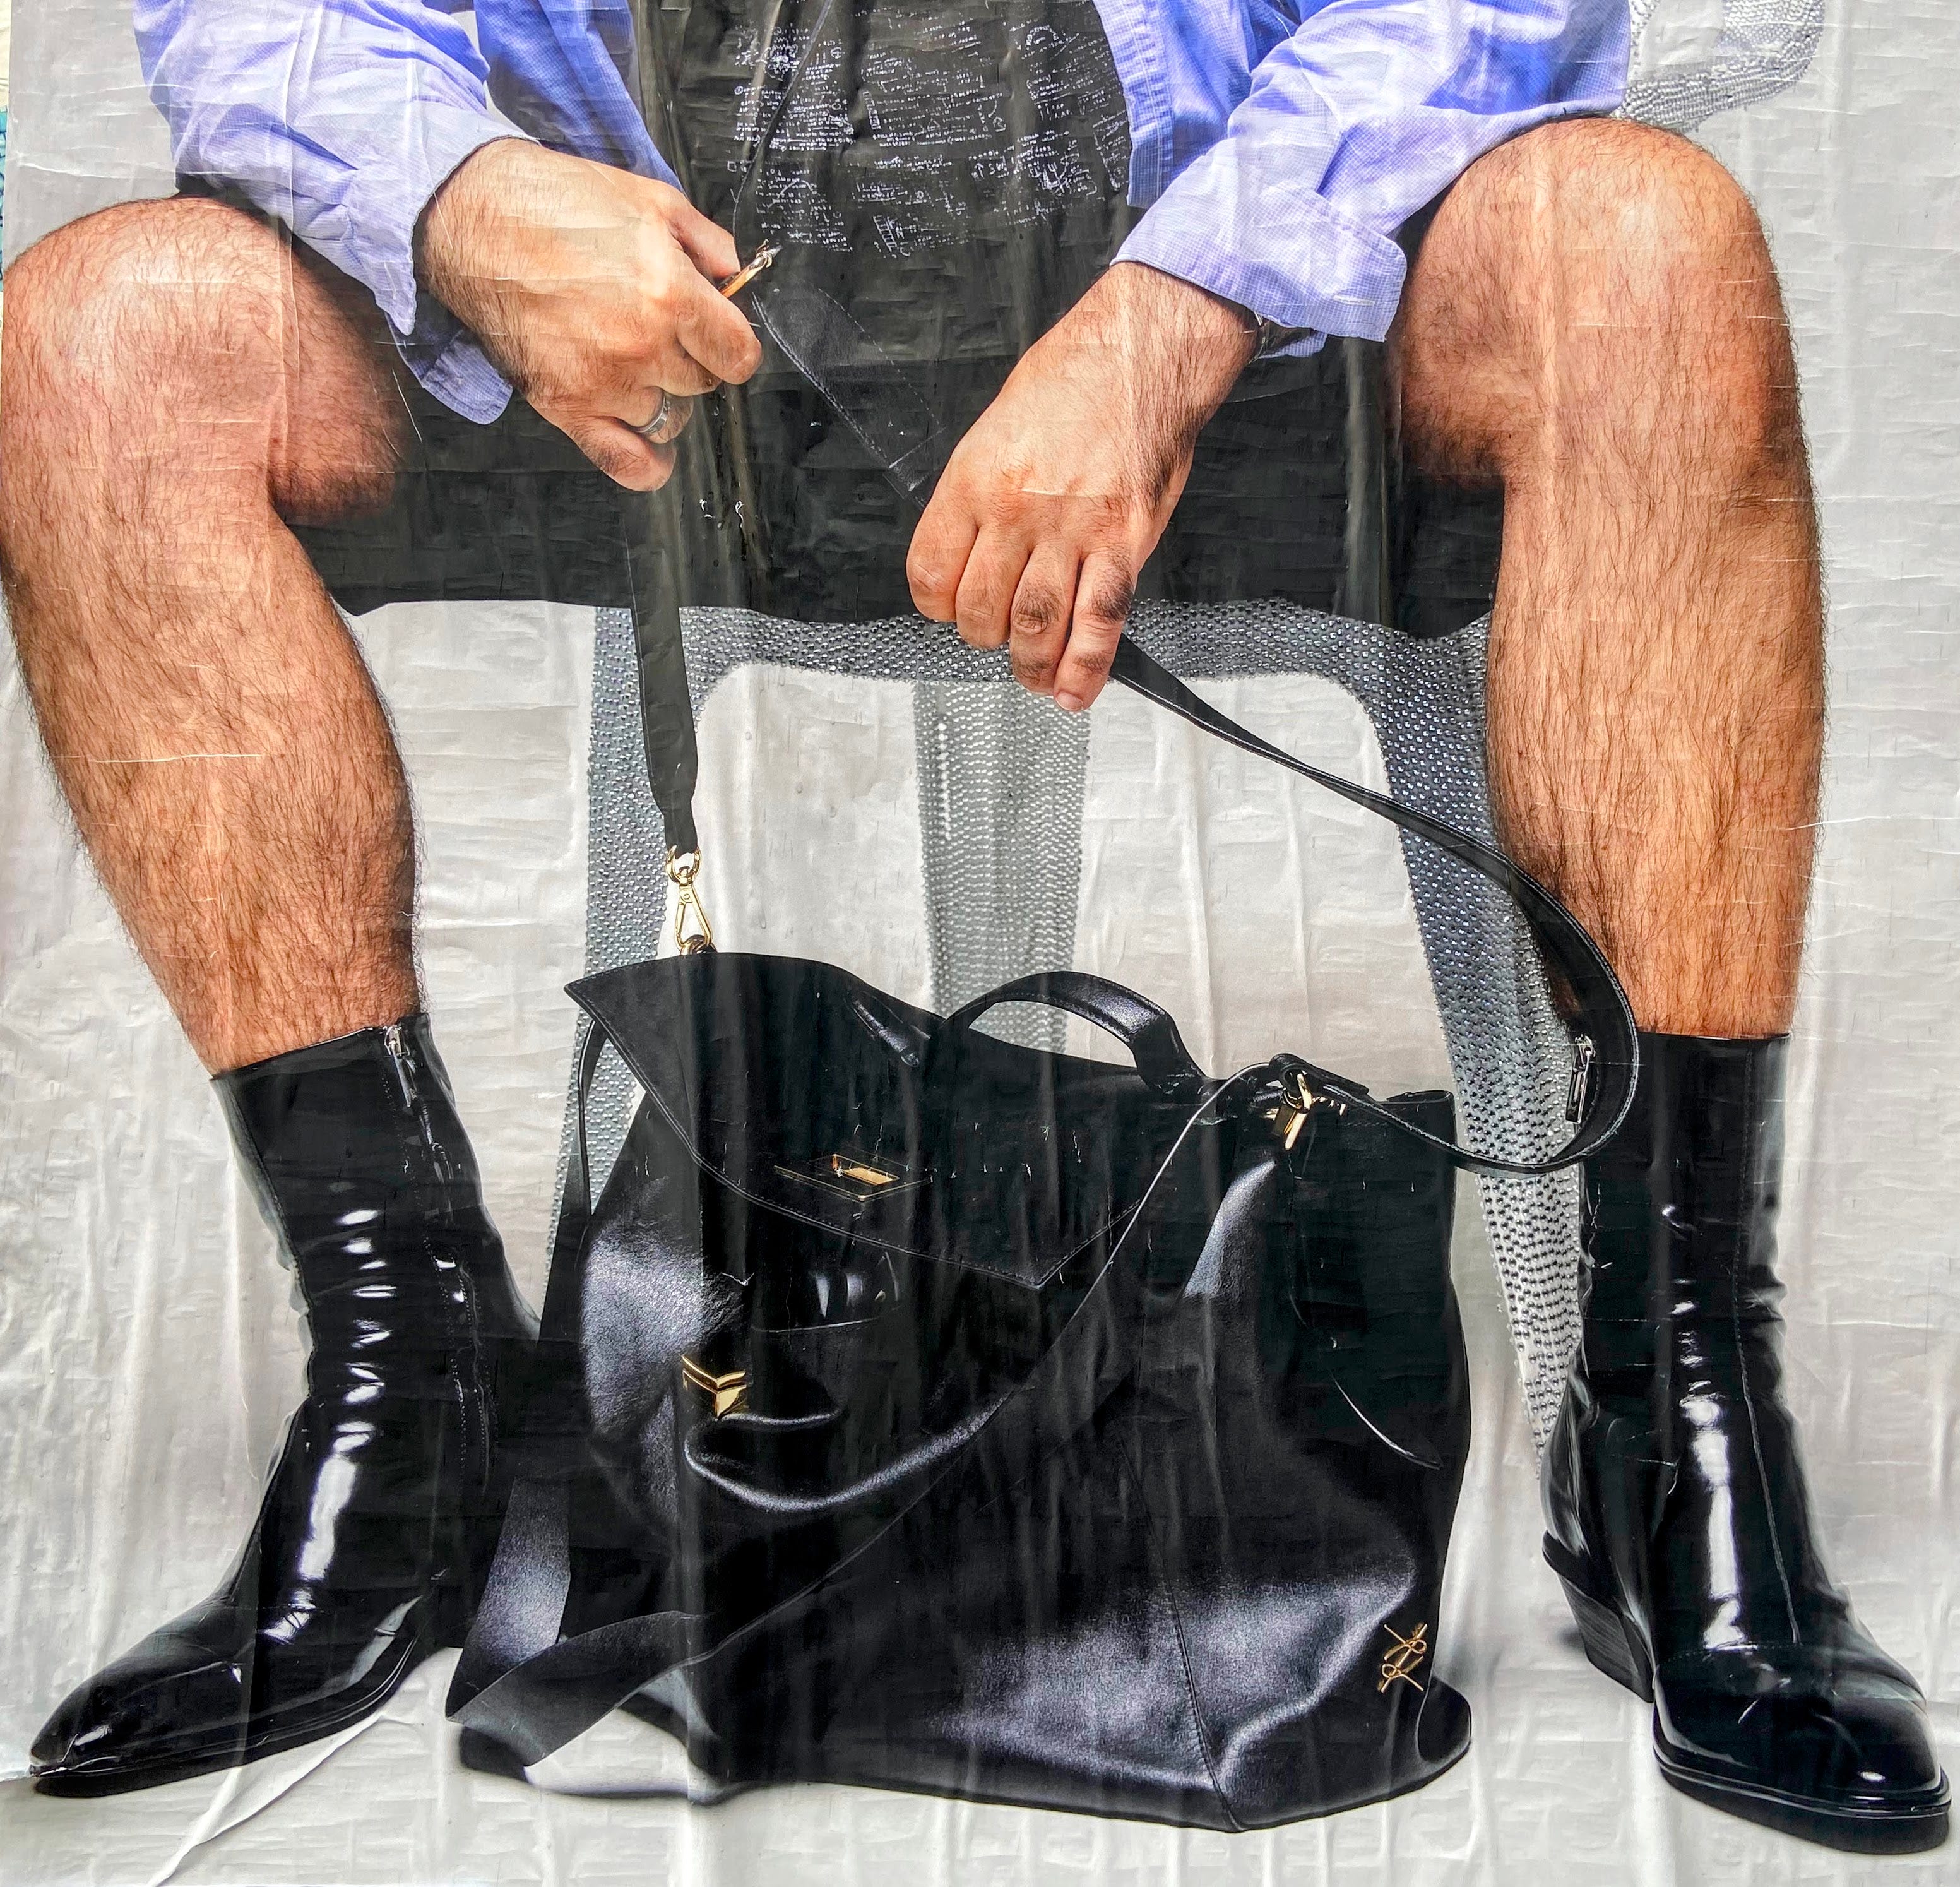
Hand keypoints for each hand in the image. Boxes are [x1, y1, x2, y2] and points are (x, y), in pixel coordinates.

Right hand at [418, 139, 762, 489]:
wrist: (472, 215)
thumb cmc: (554, 202)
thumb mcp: (649, 200)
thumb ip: (708, 244)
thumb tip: (737, 278)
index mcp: (669, 293)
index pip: (738, 354)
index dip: (731, 344)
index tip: (718, 336)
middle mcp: (641, 346)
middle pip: (701, 384)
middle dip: (689, 358)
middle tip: (658, 330)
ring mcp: (602, 381)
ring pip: (667, 417)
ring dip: (659, 395)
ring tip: (631, 360)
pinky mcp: (564, 404)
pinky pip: (625, 462)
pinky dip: (647, 465)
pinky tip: (653, 450)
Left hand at [906, 263, 1255, 709]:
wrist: (1141, 352)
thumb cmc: (1071, 380)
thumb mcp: (996, 429)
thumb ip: (979, 495)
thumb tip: (973, 553)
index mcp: (974, 481)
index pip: (931, 573)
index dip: (937, 606)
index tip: (952, 608)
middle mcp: (1015, 512)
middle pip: (981, 611)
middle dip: (985, 637)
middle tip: (1000, 633)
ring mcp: (1071, 531)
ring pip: (1035, 626)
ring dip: (1029, 663)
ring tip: (1032, 674)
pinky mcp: (1123, 544)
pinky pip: (1099, 622)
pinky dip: (1085, 667)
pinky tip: (1074, 692)